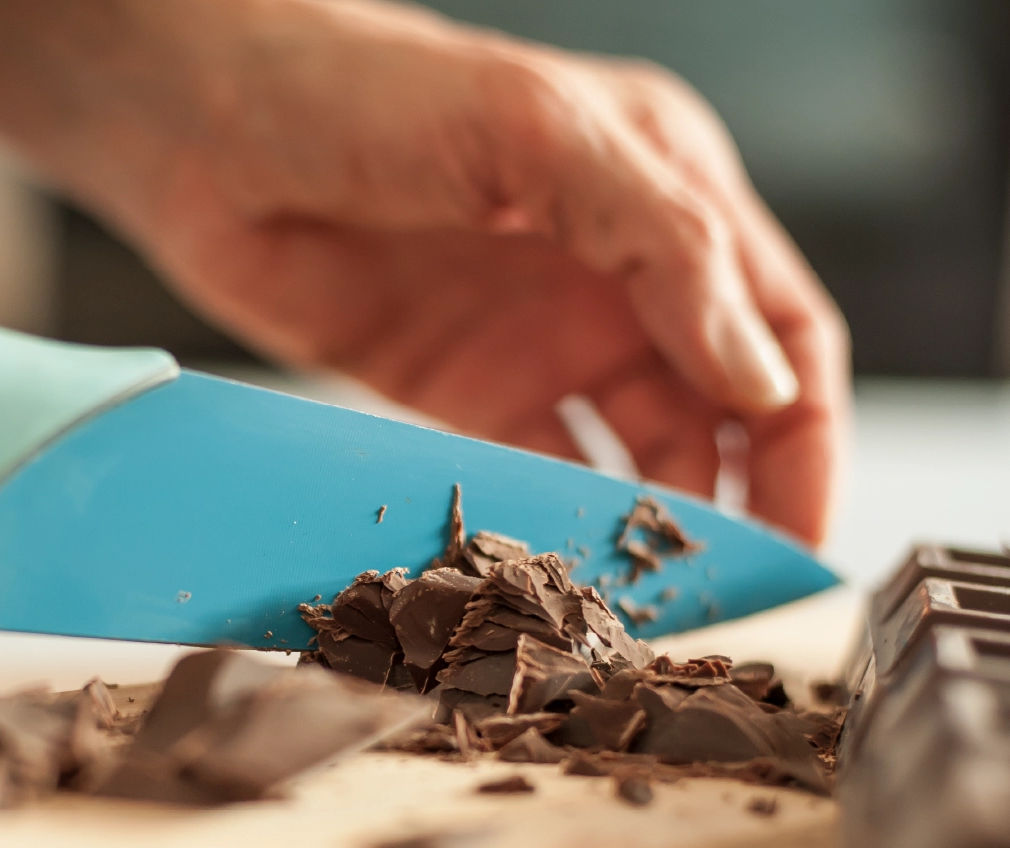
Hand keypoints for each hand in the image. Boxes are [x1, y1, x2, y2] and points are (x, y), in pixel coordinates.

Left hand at [0, 0, 847, 544]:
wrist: (202, 125)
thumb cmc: (363, 86)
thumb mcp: (541, 133)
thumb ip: (663, 243)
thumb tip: (761, 379)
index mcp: (667, 192)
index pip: (777, 330)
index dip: (806, 435)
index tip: (807, 529)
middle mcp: (619, 272)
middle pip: (723, 410)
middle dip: (748, 501)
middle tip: (746, 594)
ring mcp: (543, 336)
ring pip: (639, 452)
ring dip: (660, 523)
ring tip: (664, 599)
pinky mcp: (469, 390)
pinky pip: (545, 471)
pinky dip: (571, 523)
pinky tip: (577, 569)